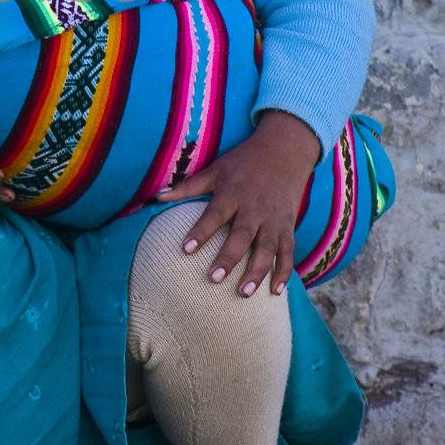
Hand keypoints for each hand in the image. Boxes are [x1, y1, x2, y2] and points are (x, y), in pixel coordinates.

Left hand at [150, 109, 321, 297]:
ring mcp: (274, 219)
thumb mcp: (215, 169)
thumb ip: (188, 186)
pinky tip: (276, 291)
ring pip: (267, 248)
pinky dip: (284, 271)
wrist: (284, 151)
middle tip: (214, 279)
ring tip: (244, 293)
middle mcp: (254, 208)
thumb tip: (157, 196)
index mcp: (233, 193)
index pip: (214, 215)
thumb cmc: (244, 162)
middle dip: (229, 258)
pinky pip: (288, 251)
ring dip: (257, 271)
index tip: (185, 249)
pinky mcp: (288, 226)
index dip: (200, 232)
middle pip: (242, 235)